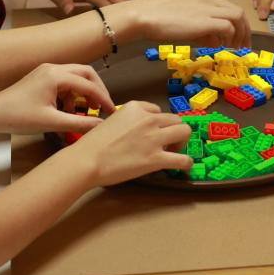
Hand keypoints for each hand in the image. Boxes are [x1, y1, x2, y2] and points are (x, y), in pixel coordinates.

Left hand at [0, 63, 114, 134]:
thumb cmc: (19, 117)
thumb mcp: (52, 122)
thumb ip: (80, 123)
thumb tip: (101, 126)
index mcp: (56, 75)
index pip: (89, 84)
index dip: (103, 98)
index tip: (112, 112)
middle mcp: (53, 67)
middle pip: (86, 73)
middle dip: (97, 90)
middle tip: (104, 107)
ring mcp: (46, 71)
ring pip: (76, 76)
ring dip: (84, 92)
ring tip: (86, 111)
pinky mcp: (42, 77)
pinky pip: (65, 81)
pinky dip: (72, 94)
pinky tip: (68, 110)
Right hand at [68, 101, 192, 186]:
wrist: (87, 160)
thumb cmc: (92, 144)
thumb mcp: (112, 121)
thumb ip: (128, 122)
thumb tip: (136, 132)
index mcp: (135, 107)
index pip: (157, 110)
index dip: (157, 123)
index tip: (153, 133)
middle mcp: (148, 119)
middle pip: (175, 119)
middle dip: (173, 131)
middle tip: (166, 144)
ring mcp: (154, 138)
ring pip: (185, 132)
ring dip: (182, 143)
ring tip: (175, 152)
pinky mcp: (156, 158)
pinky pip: (183, 159)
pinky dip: (186, 163)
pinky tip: (183, 167)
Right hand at [106, 0, 251, 49]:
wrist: (142, 16)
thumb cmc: (154, 18)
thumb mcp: (181, 18)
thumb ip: (199, 26)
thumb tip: (213, 40)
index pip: (226, 8)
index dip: (234, 24)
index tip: (234, 38)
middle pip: (237, 11)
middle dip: (243, 30)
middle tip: (241, 46)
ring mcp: (207, 8)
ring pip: (238, 17)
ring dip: (240, 35)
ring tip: (235, 50)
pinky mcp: (205, 20)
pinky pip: (228, 28)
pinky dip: (229, 38)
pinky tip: (223, 49)